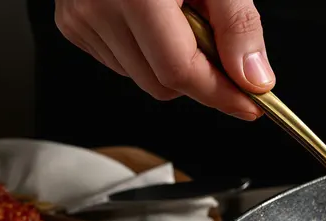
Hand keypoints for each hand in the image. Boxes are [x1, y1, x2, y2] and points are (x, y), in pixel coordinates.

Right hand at [55, 0, 273, 119]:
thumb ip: (238, 26)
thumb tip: (253, 79)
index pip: (181, 71)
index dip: (222, 95)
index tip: (252, 105)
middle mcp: (99, 8)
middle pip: (162, 85)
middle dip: (200, 77)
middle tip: (218, 44)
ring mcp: (80, 18)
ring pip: (141, 77)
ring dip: (171, 62)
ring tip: (180, 15)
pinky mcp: (72, 23)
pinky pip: (120, 61)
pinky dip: (145, 51)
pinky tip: (153, 18)